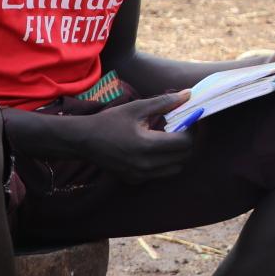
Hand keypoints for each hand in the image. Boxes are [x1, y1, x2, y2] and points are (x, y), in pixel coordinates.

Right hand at [77, 92, 196, 183]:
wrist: (83, 141)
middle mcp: (145, 165)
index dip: (191, 129)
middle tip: (182, 127)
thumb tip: (188, 95)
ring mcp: (140, 176)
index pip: (184, 143)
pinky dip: (165, 163)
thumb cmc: (110, 121)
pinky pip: (160, 174)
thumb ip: (164, 102)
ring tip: (169, 138)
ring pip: (175, 169)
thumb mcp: (137, 108)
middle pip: (184, 157)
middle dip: (187, 141)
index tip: (189, 119)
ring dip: (178, 154)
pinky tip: (155, 149)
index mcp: (146, 146)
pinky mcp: (135, 180)